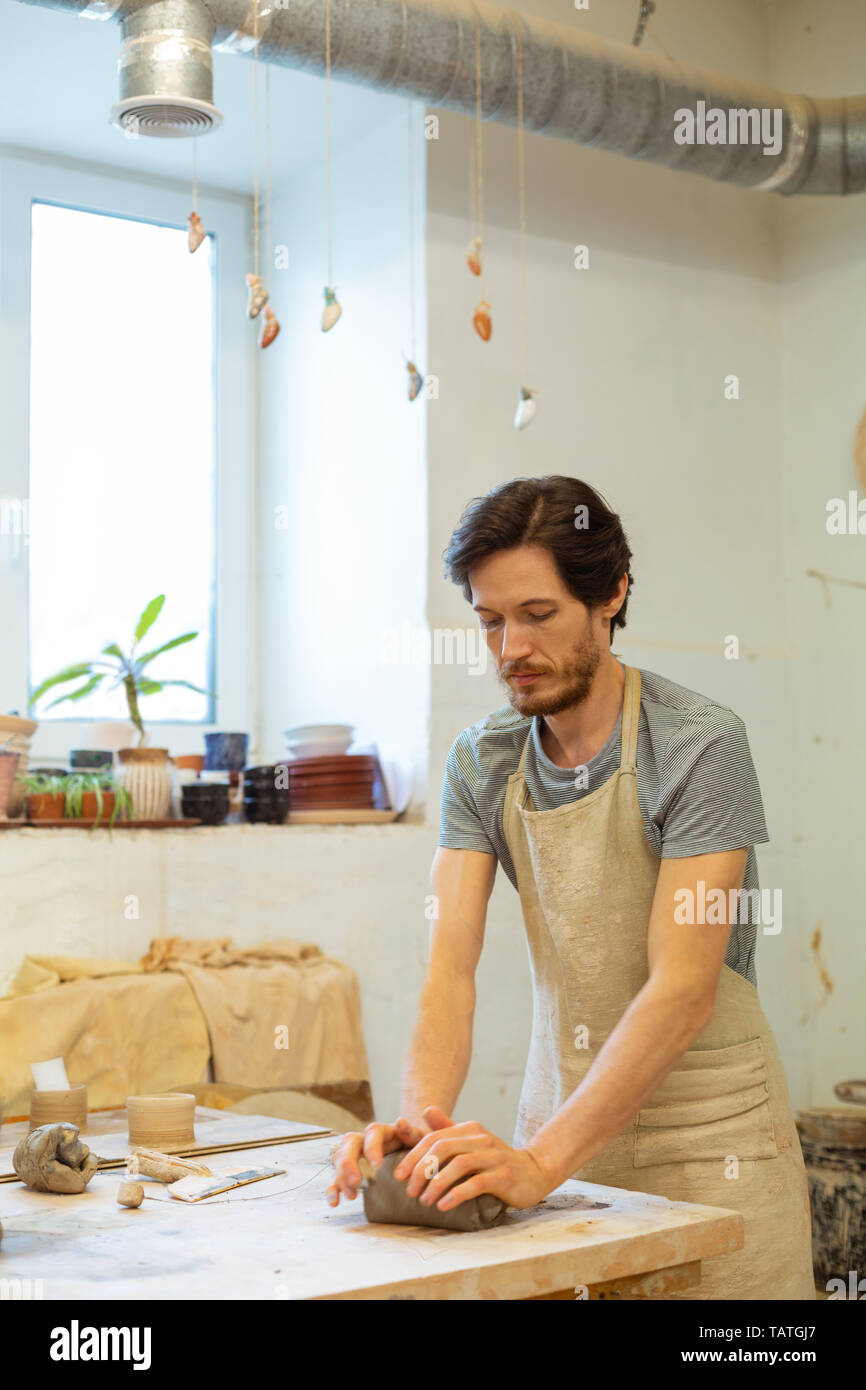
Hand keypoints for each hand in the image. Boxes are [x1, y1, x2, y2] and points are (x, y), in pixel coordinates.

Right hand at [326, 1105, 453, 1206]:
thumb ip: (411, 1131)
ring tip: (352, 1195)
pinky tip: (335, 1202)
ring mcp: (355, 1154)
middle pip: (350, 1143)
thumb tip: (400, 1121)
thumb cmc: (417, 1147)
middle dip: (350, 1162)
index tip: (376, 1166)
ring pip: (340, 1158)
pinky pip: (336, 1176)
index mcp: (383, 1131)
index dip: (372, 1147)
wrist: (413, 1153)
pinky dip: (333, 1188)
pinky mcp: (349, 1169)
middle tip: (357, 1181)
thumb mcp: (420, 1138)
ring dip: (342, 1177)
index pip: (372, 1131)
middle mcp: (365, 1139)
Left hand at [392, 1109, 554, 1211]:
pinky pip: (476, 1183)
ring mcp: (494, 1157)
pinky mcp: (504, 1176)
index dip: (413, 1156)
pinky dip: (456, 1194)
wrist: (534, 1171)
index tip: (398, 1175)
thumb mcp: (472, 1141)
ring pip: (458, 1165)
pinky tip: (443, 1206)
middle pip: (442, 1149)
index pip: (434, 1138)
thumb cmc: (496, 1159)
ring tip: (424, 1201)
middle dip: (421, 1170)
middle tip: (409, 1192)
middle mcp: (481, 1139)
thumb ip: (448, 1128)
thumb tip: (425, 1109)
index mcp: (470, 1129)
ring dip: (436, 1184)